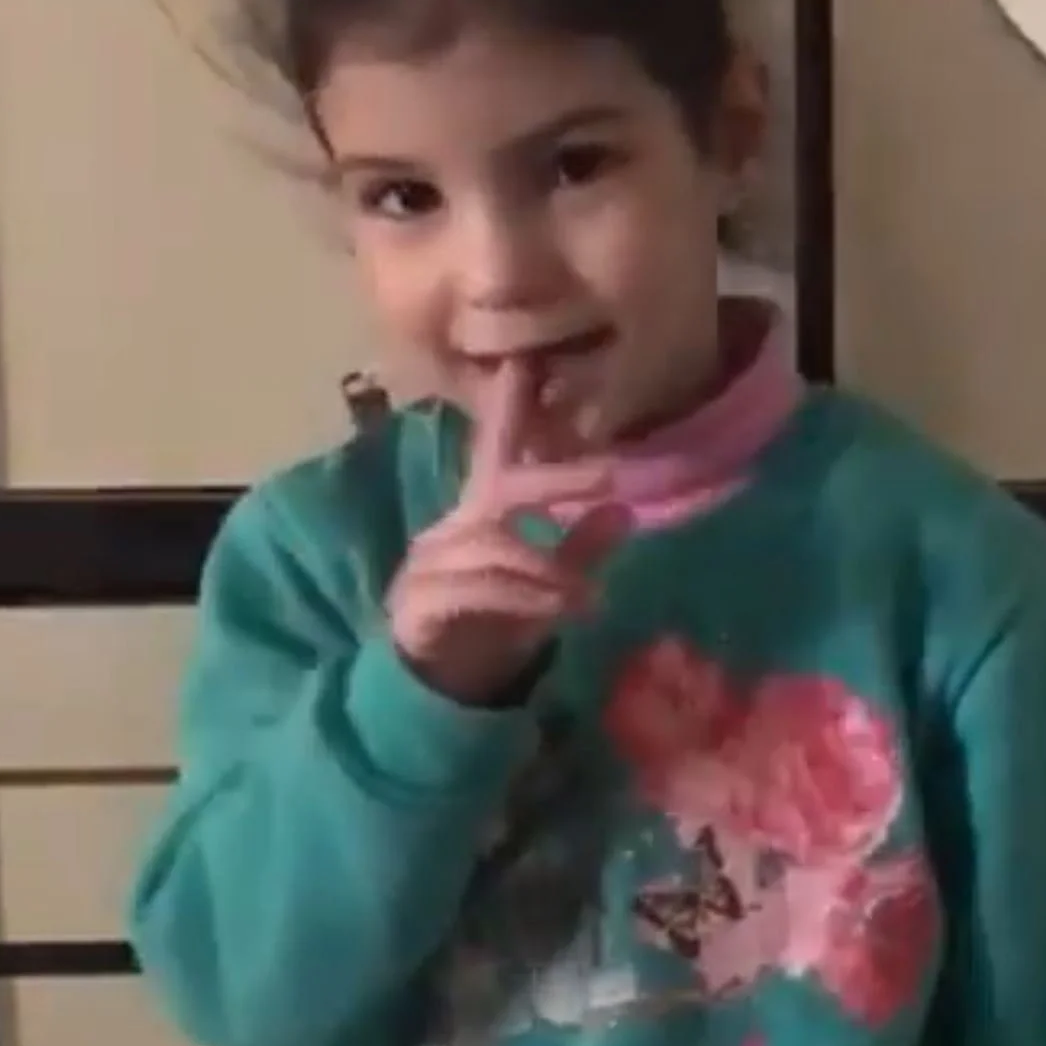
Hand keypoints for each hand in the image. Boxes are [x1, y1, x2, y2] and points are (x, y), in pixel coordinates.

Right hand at [388, 358, 630, 704]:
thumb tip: (624, 511)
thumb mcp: (545, 584)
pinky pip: (473, 592)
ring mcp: (431, 565)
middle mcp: (452, 529)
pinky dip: (520, 598)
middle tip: (610, 478)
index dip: (508, 408)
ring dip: (545, 566)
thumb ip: (579, 550)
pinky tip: (557, 608)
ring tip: (588, 593)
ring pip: (492, 548)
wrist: (433, 685)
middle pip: (501, 491)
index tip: (527, 361)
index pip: (494, 452)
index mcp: (479, 515)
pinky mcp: (421, 605)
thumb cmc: (491, 623)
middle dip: (555, 481)